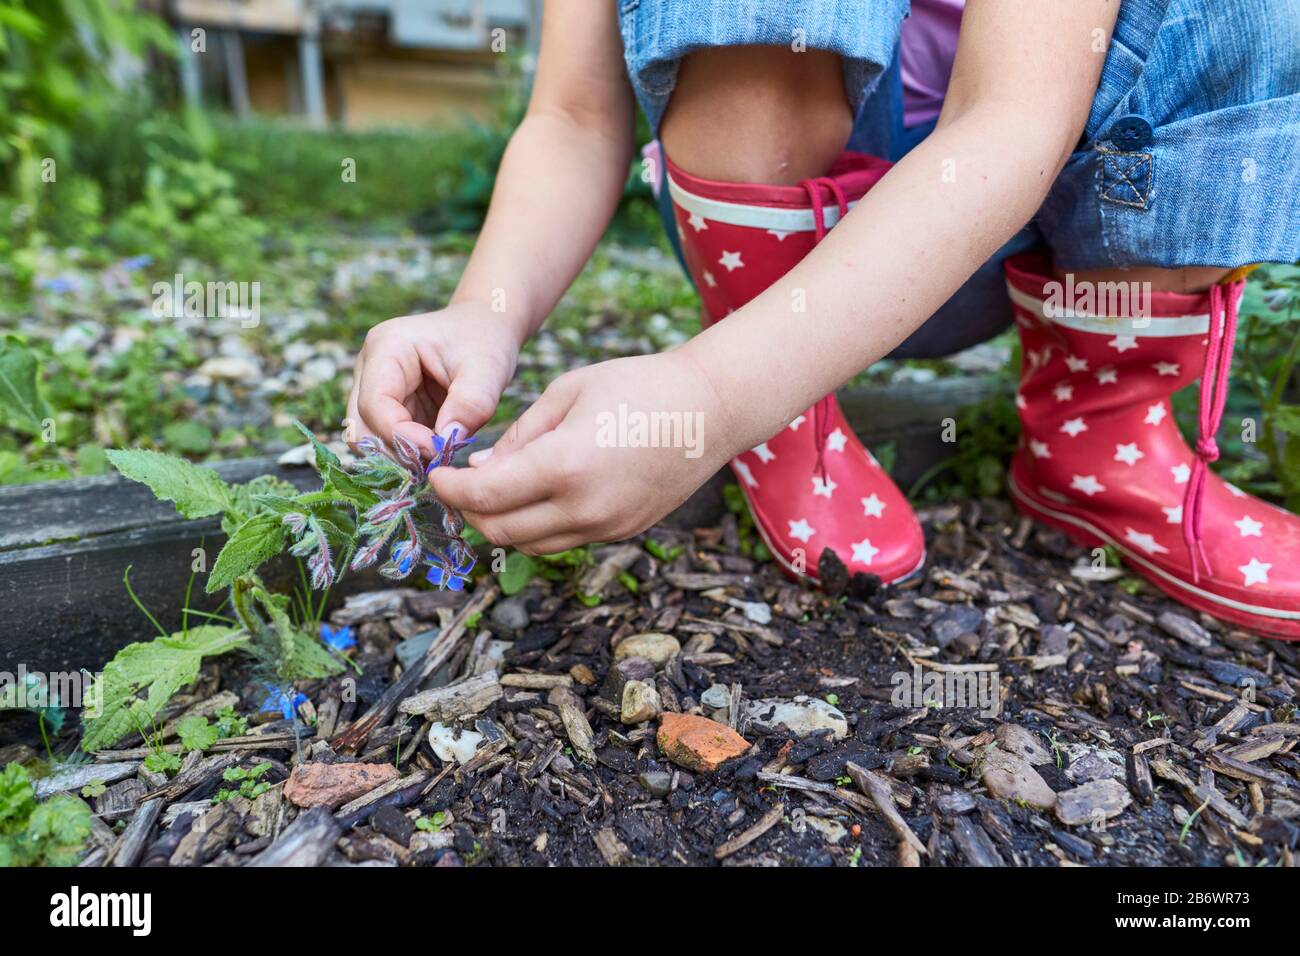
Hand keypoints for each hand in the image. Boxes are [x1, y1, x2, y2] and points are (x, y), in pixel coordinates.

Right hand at [345, 302, 520, 453]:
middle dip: (395, 450)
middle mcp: (370, 369)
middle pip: (361, 425)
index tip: (436, 450)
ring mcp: (375, 389)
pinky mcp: (389, 408)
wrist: (485, 327)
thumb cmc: (484, 340)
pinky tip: (436, 453)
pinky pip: (387, 441)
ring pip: (370, 439)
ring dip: (400, 456)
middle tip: (434, 462)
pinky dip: (408, 454)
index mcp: (386, 348)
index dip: (401, 435)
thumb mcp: (486, 368)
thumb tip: (445, 442)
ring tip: (438, 457)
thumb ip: (470, 404)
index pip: (374, 404)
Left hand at [429, 349, 737, 553]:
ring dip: (501, 523)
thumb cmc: (639, 385)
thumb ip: (519, 435)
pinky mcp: (621, 531)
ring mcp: (605, 525)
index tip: (436, 473)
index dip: (449, 487)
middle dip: (468, 510)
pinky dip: (536, 525)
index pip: (483, 495)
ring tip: (491, 489)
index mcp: (563, 466)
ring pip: (528, 544)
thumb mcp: (567, 393)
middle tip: (456, 483)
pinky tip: (534, 494)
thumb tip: (480, 467)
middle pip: (499, 530)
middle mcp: (583, 507)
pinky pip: (561, 540)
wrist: (711, 409)